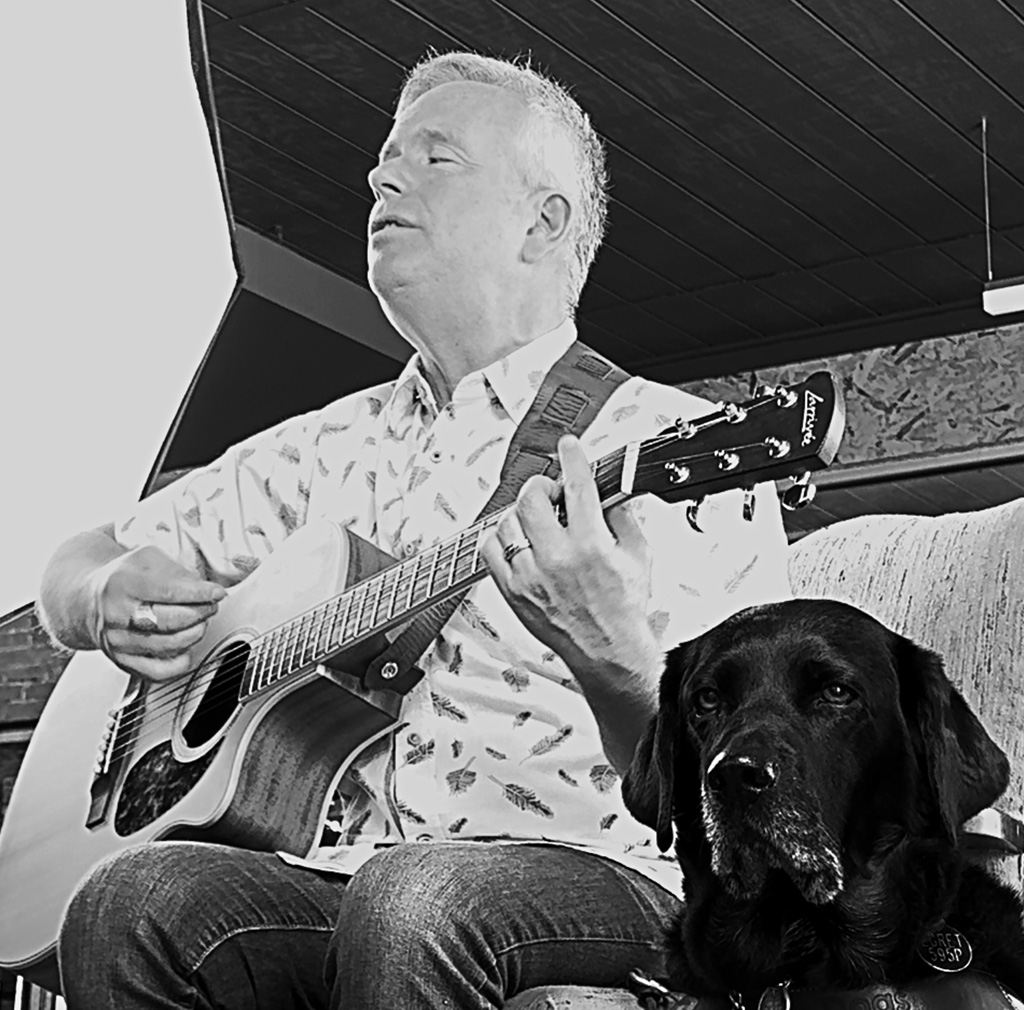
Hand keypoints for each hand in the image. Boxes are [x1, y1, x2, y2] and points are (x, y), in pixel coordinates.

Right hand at [88, 545, 225, 681]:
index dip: (201, 593)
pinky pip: (160, 672)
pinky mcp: (123, 662)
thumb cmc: (123, 579)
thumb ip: (177, 571)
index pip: (170, 592)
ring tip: (199, 622)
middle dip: (201, 613)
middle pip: (172, 621)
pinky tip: (185, 647)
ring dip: (195, 633)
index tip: (217, 592)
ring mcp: (118, 642)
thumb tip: (205, 587)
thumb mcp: (148, 560)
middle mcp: (117, 615)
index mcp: (123, 584)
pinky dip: (180, 662)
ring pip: (170, 645)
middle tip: (210, 606)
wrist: (87, 602)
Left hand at [481, 434, 661, 681]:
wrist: (608, 652)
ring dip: (522, 511)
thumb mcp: (639, 555)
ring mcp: (530, 577)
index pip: (578, 486)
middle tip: (552, 491)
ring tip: (537, 518)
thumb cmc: (624, 608)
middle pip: (532, 498)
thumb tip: (610, 488)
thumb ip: (623, 516)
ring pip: (508, 521)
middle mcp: (557, 560)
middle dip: (542, 485)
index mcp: (592, 546)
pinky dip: (500, 536)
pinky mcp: (513, 592)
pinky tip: (517, 538)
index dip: (573, 458)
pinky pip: (490, 550)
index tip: (569, 446)